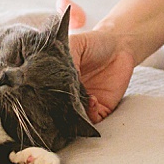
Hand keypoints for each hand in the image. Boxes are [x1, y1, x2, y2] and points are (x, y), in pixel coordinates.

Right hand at [57, 0, 134, 123]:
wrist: (120, 44)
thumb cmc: (93, 44)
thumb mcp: (72, 46)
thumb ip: (63, 61)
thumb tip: (56, 81)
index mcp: (58, 81)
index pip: (47, 95)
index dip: (45, 98)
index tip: (44, 96)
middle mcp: (69, 94)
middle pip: (59, 110)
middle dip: (58, 110)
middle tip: (59, 104)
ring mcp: (84, 103)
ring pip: (75, 118)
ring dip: (75, 114)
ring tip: (77, 101)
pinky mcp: (101, 108)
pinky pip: (93, 119)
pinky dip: (90, 113)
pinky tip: (92, 100)